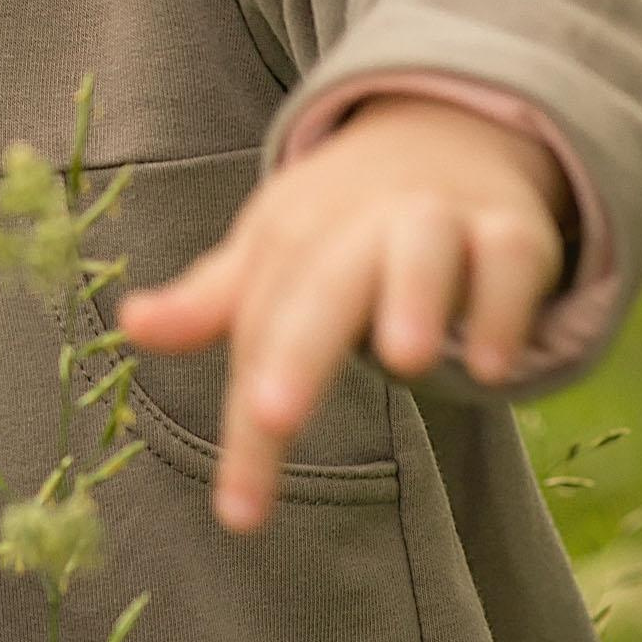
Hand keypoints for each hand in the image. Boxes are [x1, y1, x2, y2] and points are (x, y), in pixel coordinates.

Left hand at [119, 95, 569, 537]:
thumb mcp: (275, 256)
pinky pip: (509, 259)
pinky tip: (490, 363)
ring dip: (412, 295)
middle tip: (274, 416)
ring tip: (404, 359)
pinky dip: (503, 305)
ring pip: (422, 249)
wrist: (444, 131)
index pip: (258, 329)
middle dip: (299, 350)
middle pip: (322, 286)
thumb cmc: (345, 221)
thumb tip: (130, 325)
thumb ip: (213, 304)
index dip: (244, 418)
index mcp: (290, 238)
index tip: (239, 511)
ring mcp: (436, 222)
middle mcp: (358, 226)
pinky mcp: (511, 230)